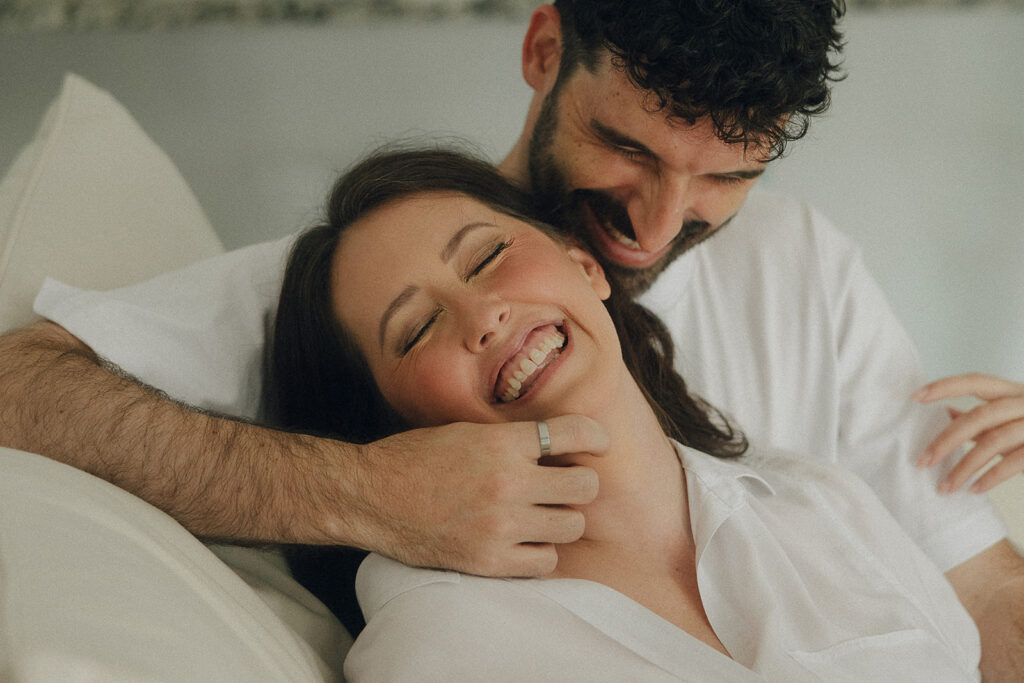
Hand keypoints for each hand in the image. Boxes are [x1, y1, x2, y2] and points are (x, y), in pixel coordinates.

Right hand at [341, 414, 607, 576]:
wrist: (370, 496)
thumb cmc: (414, 458)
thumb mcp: (465, 431)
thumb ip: (510, 439)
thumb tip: (557, 444)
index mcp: (502, 443)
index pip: (574, 434)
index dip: (594, 439)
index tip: (596, 445)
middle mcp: (508, 482)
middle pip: (585, 487)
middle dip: (579, 484)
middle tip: (564, 486)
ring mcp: (501, 525)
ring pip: (571, 526)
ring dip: (561, 520)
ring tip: (541, 515)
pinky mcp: (489, 560)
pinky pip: (545, 562)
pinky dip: (540, 552)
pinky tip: (524, 541)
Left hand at [914, 373, 1023, 493]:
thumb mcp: (1011, 415)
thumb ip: (981, 415)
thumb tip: (943, 412)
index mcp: (1013, 391)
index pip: (975, 381)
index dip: (945, 386)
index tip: (915, 397)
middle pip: (980, 416)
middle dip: (947, 440)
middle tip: (921, 461)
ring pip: (995, 441)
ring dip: (965, 466)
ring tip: (945, 487)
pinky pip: (1017, 461)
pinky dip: (992, 476)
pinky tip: (974, 490)